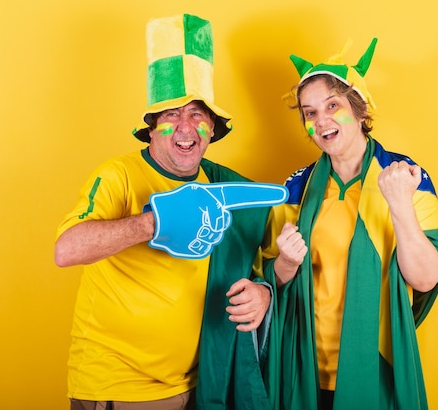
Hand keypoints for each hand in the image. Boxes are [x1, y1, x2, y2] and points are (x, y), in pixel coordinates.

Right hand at [146, 182, 287, 257]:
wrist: (154, 222)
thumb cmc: (172, 205)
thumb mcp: (191, 193)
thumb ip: (208, 198)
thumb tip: (218, 207)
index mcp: (213, 197)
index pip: (243, 195)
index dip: (264, 194)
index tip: (282, 193)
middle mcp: (214, 212)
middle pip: (223, 220)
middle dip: (212, 220)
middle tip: (194, 218)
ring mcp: (209, 230)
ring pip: (215, 233)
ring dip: (203, 231)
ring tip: (187, 226)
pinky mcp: (203, 245)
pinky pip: (206, 243)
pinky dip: (197, 241)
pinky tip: (186, 235)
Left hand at [225, 278, 270, 331]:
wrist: (266, 294)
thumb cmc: (253, 289)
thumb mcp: (245, 282)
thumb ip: (235, 286)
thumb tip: (228, 294)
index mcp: (253, 293)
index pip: (242, 298)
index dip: (233, 300)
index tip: (231, 300)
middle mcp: (257, 303)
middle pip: (243, 309)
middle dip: (233, 310)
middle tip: (228, 309)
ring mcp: (259, 311)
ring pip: (247, 318)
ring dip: (236, 319)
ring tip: (230, 317)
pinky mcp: (260, 318)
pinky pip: (254, 326)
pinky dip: (245, 328)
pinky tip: (238, 327)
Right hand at [274, 222, 306, 286]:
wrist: (287, 261)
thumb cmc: (286, 246)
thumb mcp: (283, 236)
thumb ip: (287, 227)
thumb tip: (295, 226)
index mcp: (279, 240)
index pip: (292, 229)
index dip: (293, 232)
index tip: (290, 236)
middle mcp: (284, 247)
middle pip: (298, 235)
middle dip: (298, 238)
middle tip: (294, 243)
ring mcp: (290, 253)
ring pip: (302, 241)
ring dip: (301, 243)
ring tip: (296, 247)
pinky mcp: (297, 258)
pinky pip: (305, 248)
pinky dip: (303, 249)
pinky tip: (299, 251)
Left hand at [377, 161, 421, 208]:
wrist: (400, 202)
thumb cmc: (408, 191)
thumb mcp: (417, 180)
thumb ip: (417, 170)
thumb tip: (412, 165)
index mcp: (403, 171)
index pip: (402, 162)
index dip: (405, 168)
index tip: (405, 174)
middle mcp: (393, 173)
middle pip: (394, 163)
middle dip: (397, 168)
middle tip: (400, 177)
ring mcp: (386, 177)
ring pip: (387, 167)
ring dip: (391, 171)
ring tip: (395, 179)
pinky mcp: (380, 181)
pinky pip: (382, 173)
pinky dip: (385, 175)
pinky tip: (390, 181)